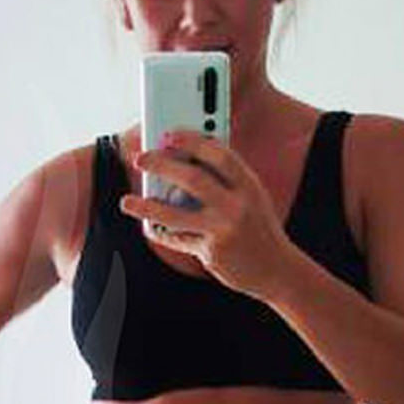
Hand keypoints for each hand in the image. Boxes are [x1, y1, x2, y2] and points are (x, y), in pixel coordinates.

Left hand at [121, 130, 297, 299]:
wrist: (277, 270)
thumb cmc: (259, 229)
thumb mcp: (252, 198)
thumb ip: (226, 181)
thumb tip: (186, 162)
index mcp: (249, 186)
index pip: (219, 154)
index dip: (192, 141)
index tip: (169, 134)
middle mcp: (237, 206)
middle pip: (193, 179)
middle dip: (162, 165)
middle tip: (140, 159)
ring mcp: (223, 230)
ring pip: (175, 214)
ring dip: (146, 207)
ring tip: (126, 202)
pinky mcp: (211, 253)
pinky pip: (177, 239)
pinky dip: (161, 232)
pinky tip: (149, 226)